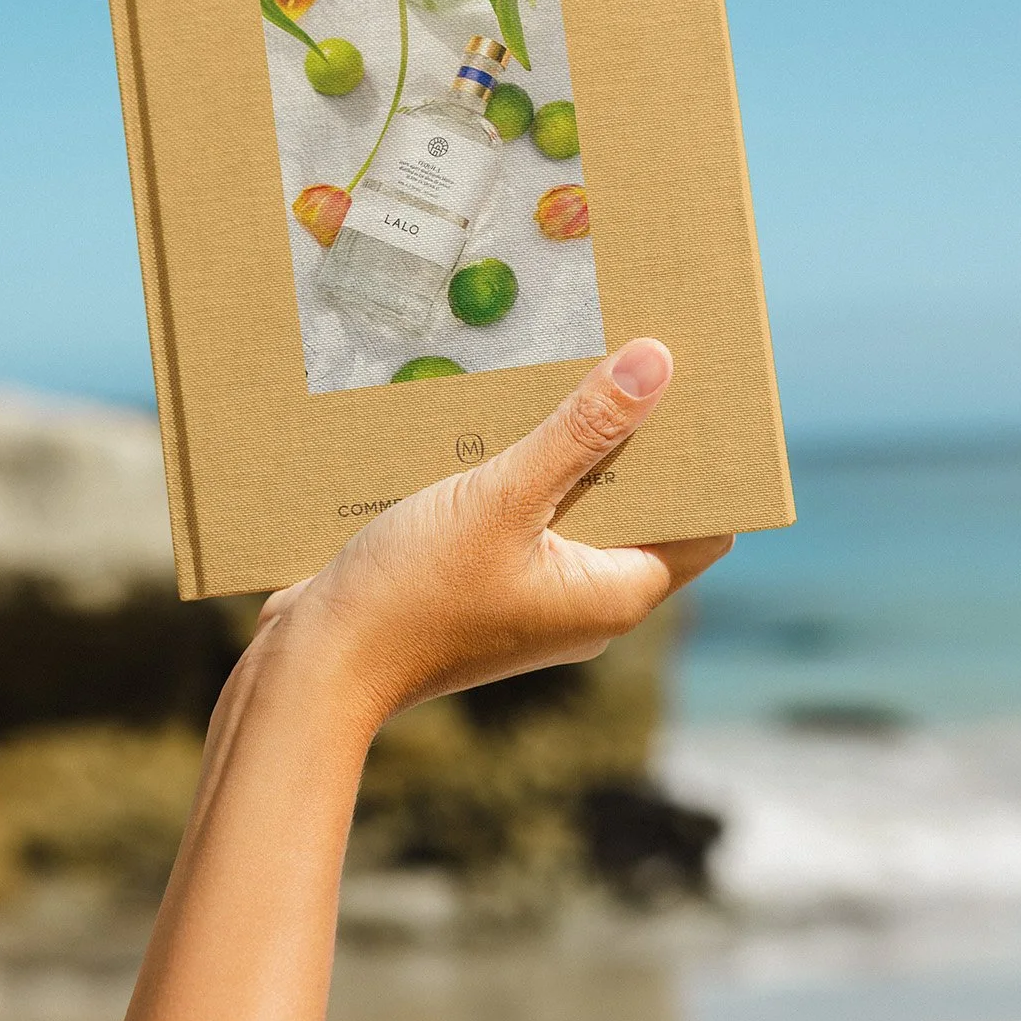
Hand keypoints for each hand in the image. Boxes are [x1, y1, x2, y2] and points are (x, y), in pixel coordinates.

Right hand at [255, 339, 732, 735]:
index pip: (703, 524)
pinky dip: (513, 470)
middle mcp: (584, 602)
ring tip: (556, 368)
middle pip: (635, 505)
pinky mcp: (482, 584)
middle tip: (624, 353)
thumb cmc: (412, 596)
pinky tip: (485, 416)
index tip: (697, 388)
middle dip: (629, 435)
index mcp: (614, 594)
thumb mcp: (501, 498)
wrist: (315, 668)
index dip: (706, 461)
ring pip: (570, 505)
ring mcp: (531, 596)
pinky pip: (519, 515)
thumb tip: (658, 364)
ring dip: (563, 446)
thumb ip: (580, 432)